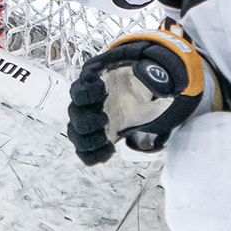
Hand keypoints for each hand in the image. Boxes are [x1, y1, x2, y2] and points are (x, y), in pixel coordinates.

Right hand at [67, 28, 208, 164]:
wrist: (146, 94)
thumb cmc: (143, 81)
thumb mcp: (150, 75)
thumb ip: (152, 77)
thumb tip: (155, 81)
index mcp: (95, 86)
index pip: (79, 90)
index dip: (86, 93)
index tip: (103, 91)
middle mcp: (88, 104)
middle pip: (74, 114)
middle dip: (87, 121)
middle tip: (106, 119)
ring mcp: (92, 121)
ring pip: (75, 134)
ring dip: (87, 141)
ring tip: (105, 141)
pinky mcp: (99, 136)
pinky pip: (85, 151)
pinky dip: (93, 155)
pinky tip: (109, 150)